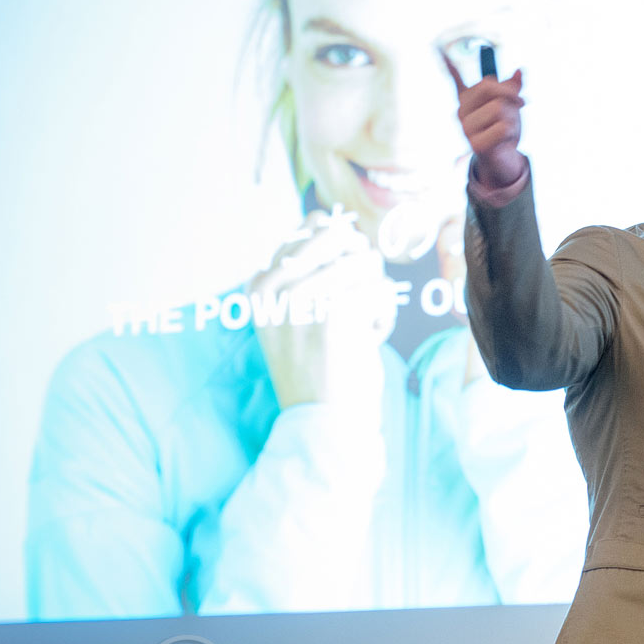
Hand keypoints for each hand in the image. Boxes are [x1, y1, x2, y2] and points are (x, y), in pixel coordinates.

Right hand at [252, 209, 396, 408]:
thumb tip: (332, 221)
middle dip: (362, 265)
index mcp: (260, 285)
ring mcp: (300, 298)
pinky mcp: (332, 313)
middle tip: (356, 301)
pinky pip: (379, 290)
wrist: (322, 422)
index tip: (338, 286)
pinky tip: (367, 338)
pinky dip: (383, 315)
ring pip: (367, 261)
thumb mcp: (291, 316)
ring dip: (375, 293)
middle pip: (344, 236)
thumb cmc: (317, 367)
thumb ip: (303, 270)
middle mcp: (273, 287)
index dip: (342, 250)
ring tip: (359, 325)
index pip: (313, 226)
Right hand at [444, 54, 528, 189]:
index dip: (507, 88)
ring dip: (512, 119)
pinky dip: (511, 133)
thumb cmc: (504, 128)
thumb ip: (512, 88)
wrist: (502, 159)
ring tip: (508, 130)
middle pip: (490, 92)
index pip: (486, 83)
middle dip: (510, 100)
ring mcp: (466, 128)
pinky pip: (503, 128)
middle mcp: (461, 112)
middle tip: (519, 110)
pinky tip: (506, 141)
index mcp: (465, 99)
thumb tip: (520, 71)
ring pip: (498, 109)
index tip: (519, 98)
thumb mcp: (510, 104)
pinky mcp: (475, 144)